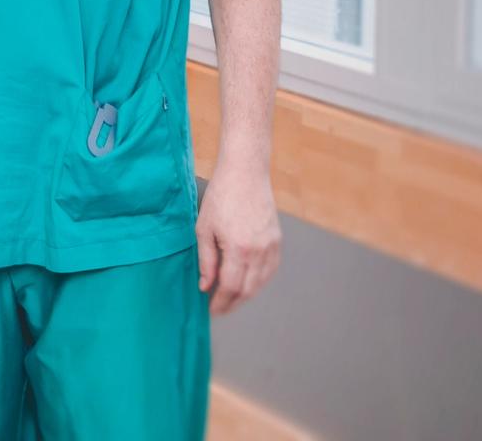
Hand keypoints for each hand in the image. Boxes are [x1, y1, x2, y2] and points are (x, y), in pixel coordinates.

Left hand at [196, 158, 281, 315]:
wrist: (246, 173)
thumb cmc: (222, 196)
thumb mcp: (204, 228)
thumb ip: (206, 260)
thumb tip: (206, 285)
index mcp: (238, 248)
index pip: (230, 287)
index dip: (220, 302)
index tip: (211, 309)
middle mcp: (258, 251)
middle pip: (247, 290)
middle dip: (232, 303)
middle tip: (219, 308)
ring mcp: (271, 246)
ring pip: (261, 283)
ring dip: (246, 294)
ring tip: (231, 297)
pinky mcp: (277, 240)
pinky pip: (270, 270)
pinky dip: (259, 280)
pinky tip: (248, 281)